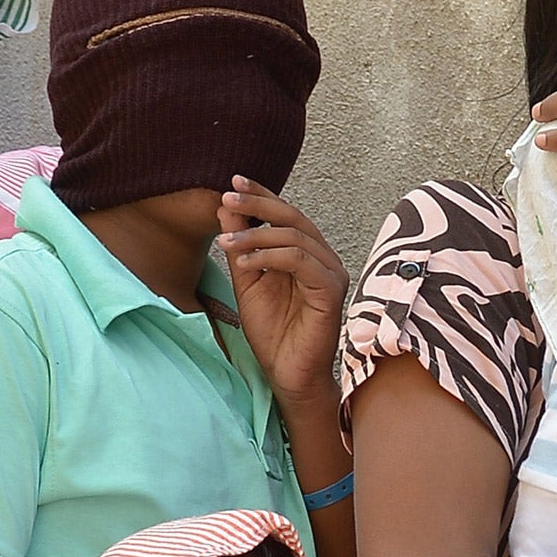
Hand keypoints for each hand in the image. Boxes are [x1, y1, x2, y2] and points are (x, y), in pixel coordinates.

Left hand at [217, 178, 350, 412]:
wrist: (287, 374)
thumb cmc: (272, 333)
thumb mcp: (247, 282)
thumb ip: (240, 247)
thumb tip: (225, 207)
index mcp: (306, 254)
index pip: (286, 214)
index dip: (261, 195)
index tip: (232, 183)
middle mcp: (323, 259)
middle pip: (293, 217)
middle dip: (258, 204)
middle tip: (227, 198)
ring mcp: (330, 273)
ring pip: (295, 237)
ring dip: (256, 234)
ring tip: (226, 242)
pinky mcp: (331, 290)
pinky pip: (301, 261)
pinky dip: (270, 256)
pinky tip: (245, 261)